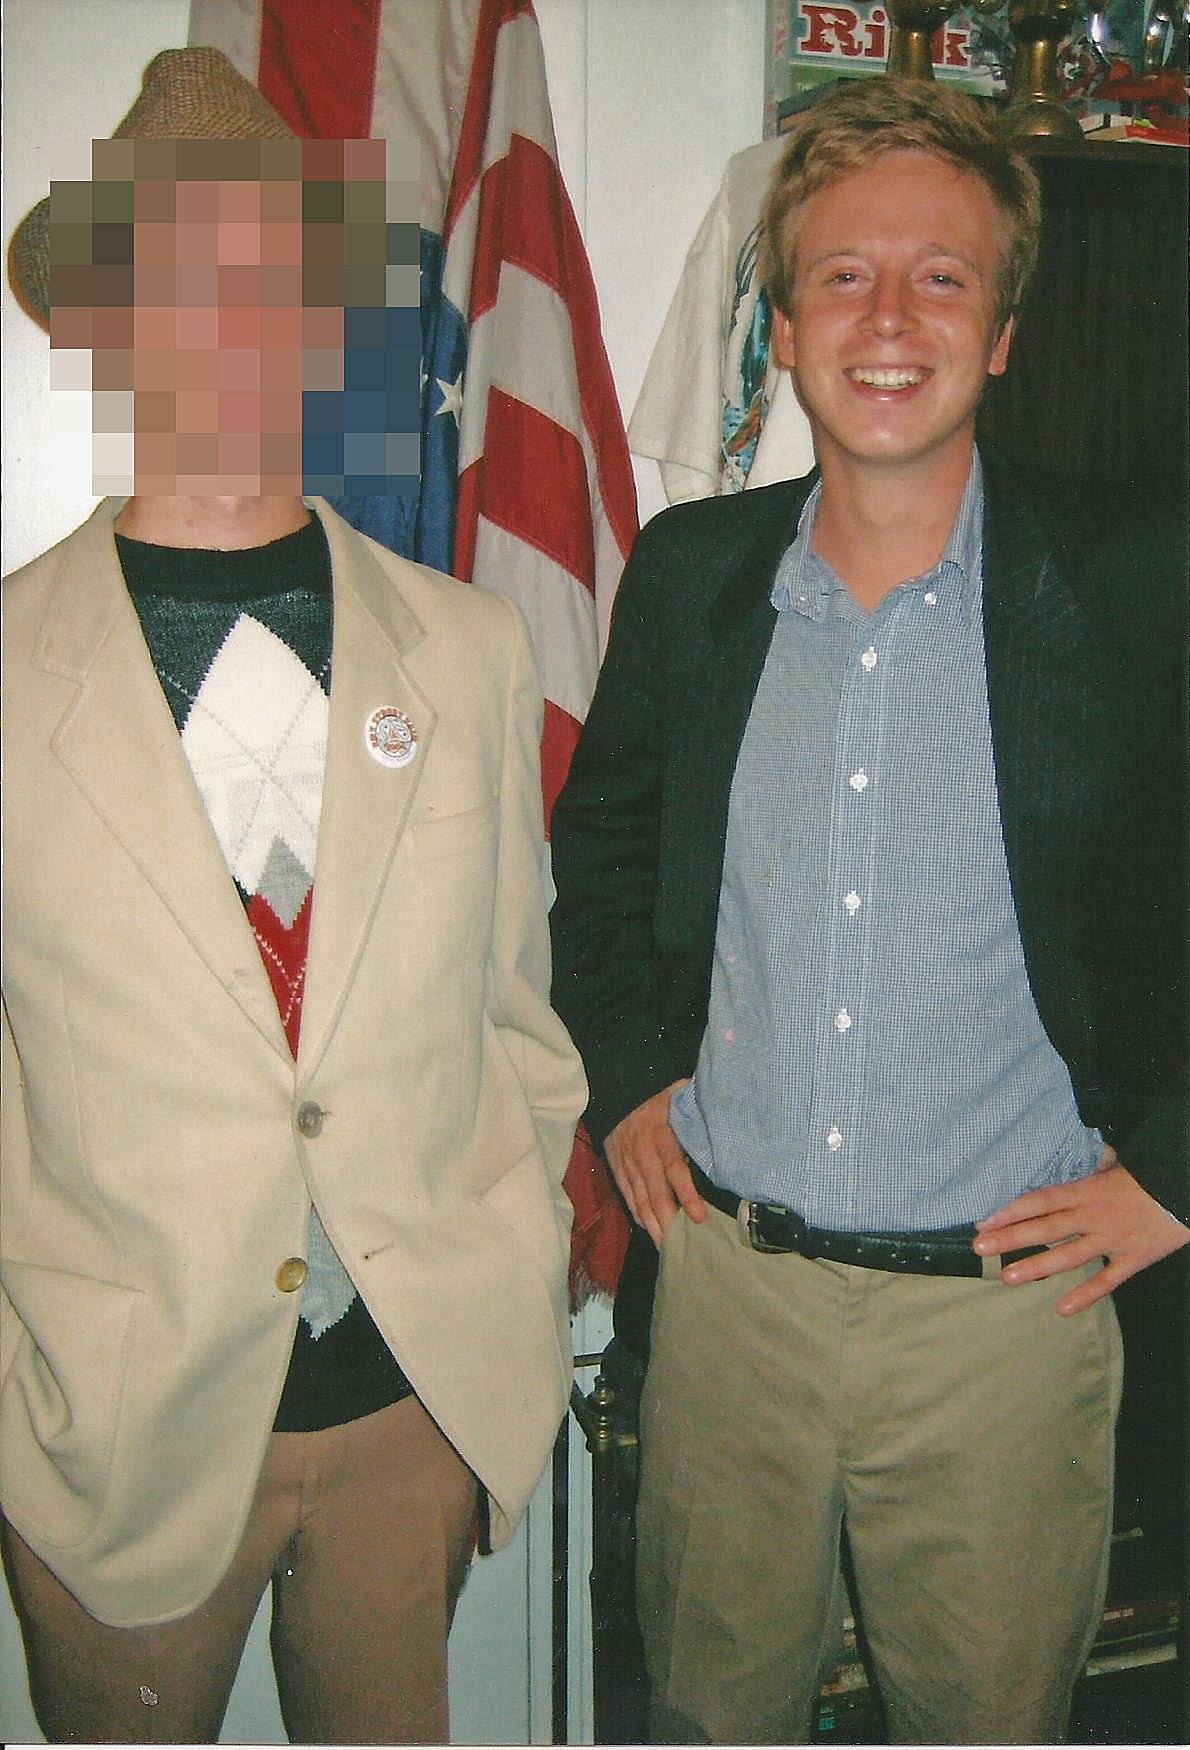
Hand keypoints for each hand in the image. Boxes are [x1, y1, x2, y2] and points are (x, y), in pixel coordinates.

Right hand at [604, 1080, 703, 1247]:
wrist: (618, 1094)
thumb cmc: (661, 1099)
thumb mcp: (682, 1097)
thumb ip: (702, 1111)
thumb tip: (733, 1119)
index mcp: (662, 1136)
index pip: (675, 1170)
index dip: (686, 1195)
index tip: (699, 1217)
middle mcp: (643, 1154)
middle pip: (656, 1194)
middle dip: (668, 1222)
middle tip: (681, 1245)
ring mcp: (628, 1164)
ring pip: (640, 1201)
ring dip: (653, 1226)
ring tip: (666, 1247)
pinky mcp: (618, 1170)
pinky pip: (628, 1197)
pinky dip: (638, 1215)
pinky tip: (649, 1229)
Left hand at [974, 1148, 1189, 1314]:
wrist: (1186, 1190)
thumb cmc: (1148, 1174)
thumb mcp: (1112, 1165)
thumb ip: (1085, 1169)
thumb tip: (1062, 1159)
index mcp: (1087, 1190)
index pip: (1040, 1200)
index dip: (1010, 1211)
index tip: (983, 1221)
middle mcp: (1094, 1215)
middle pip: (1046, 1228)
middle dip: (1010, 1238)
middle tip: (980, 1248)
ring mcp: (1113, 1239)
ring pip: (1070, 1255)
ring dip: (1037, 1267)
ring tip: (1007, 1277)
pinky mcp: (1133, 1259)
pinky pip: (1107, 1280)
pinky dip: (1086, 1294)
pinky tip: (1062, 1309)